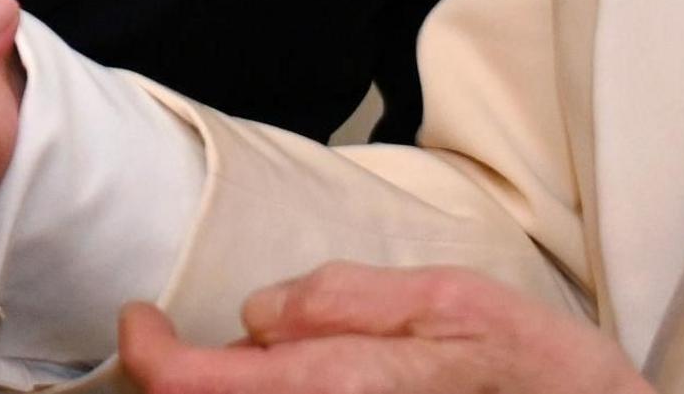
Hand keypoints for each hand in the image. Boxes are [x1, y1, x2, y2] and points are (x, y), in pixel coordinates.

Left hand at [119, 268, 646, 393]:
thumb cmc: (542, 376)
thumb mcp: (454, 299)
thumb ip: (349, 298)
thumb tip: (258, 311)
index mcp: (346, 389)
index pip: (200, 388)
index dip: (151, 356)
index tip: (140, 322)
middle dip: (201, 375)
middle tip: (237, 339)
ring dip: (247, 389)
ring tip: (291, 361)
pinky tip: (315, 382)